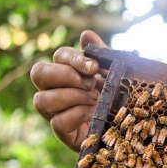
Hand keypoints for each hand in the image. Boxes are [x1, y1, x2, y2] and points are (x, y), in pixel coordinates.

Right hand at [30, 30, 107, 150]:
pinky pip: (57, 122)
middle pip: (38, 73)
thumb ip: (102, 55)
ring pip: (41, 99)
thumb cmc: (118, 96)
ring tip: (95, 99)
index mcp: (67, 71)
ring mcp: (54, 112)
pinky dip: (77, 115)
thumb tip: (86, 35)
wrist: (128, 127)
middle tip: (90, 84)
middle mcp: (54, 89)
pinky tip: (94, 114)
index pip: (60, 56)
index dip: (75, 59)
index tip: (94, 67)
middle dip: (65, 75)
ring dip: (72, 97)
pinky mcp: (62, 132)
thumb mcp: (115, 74)